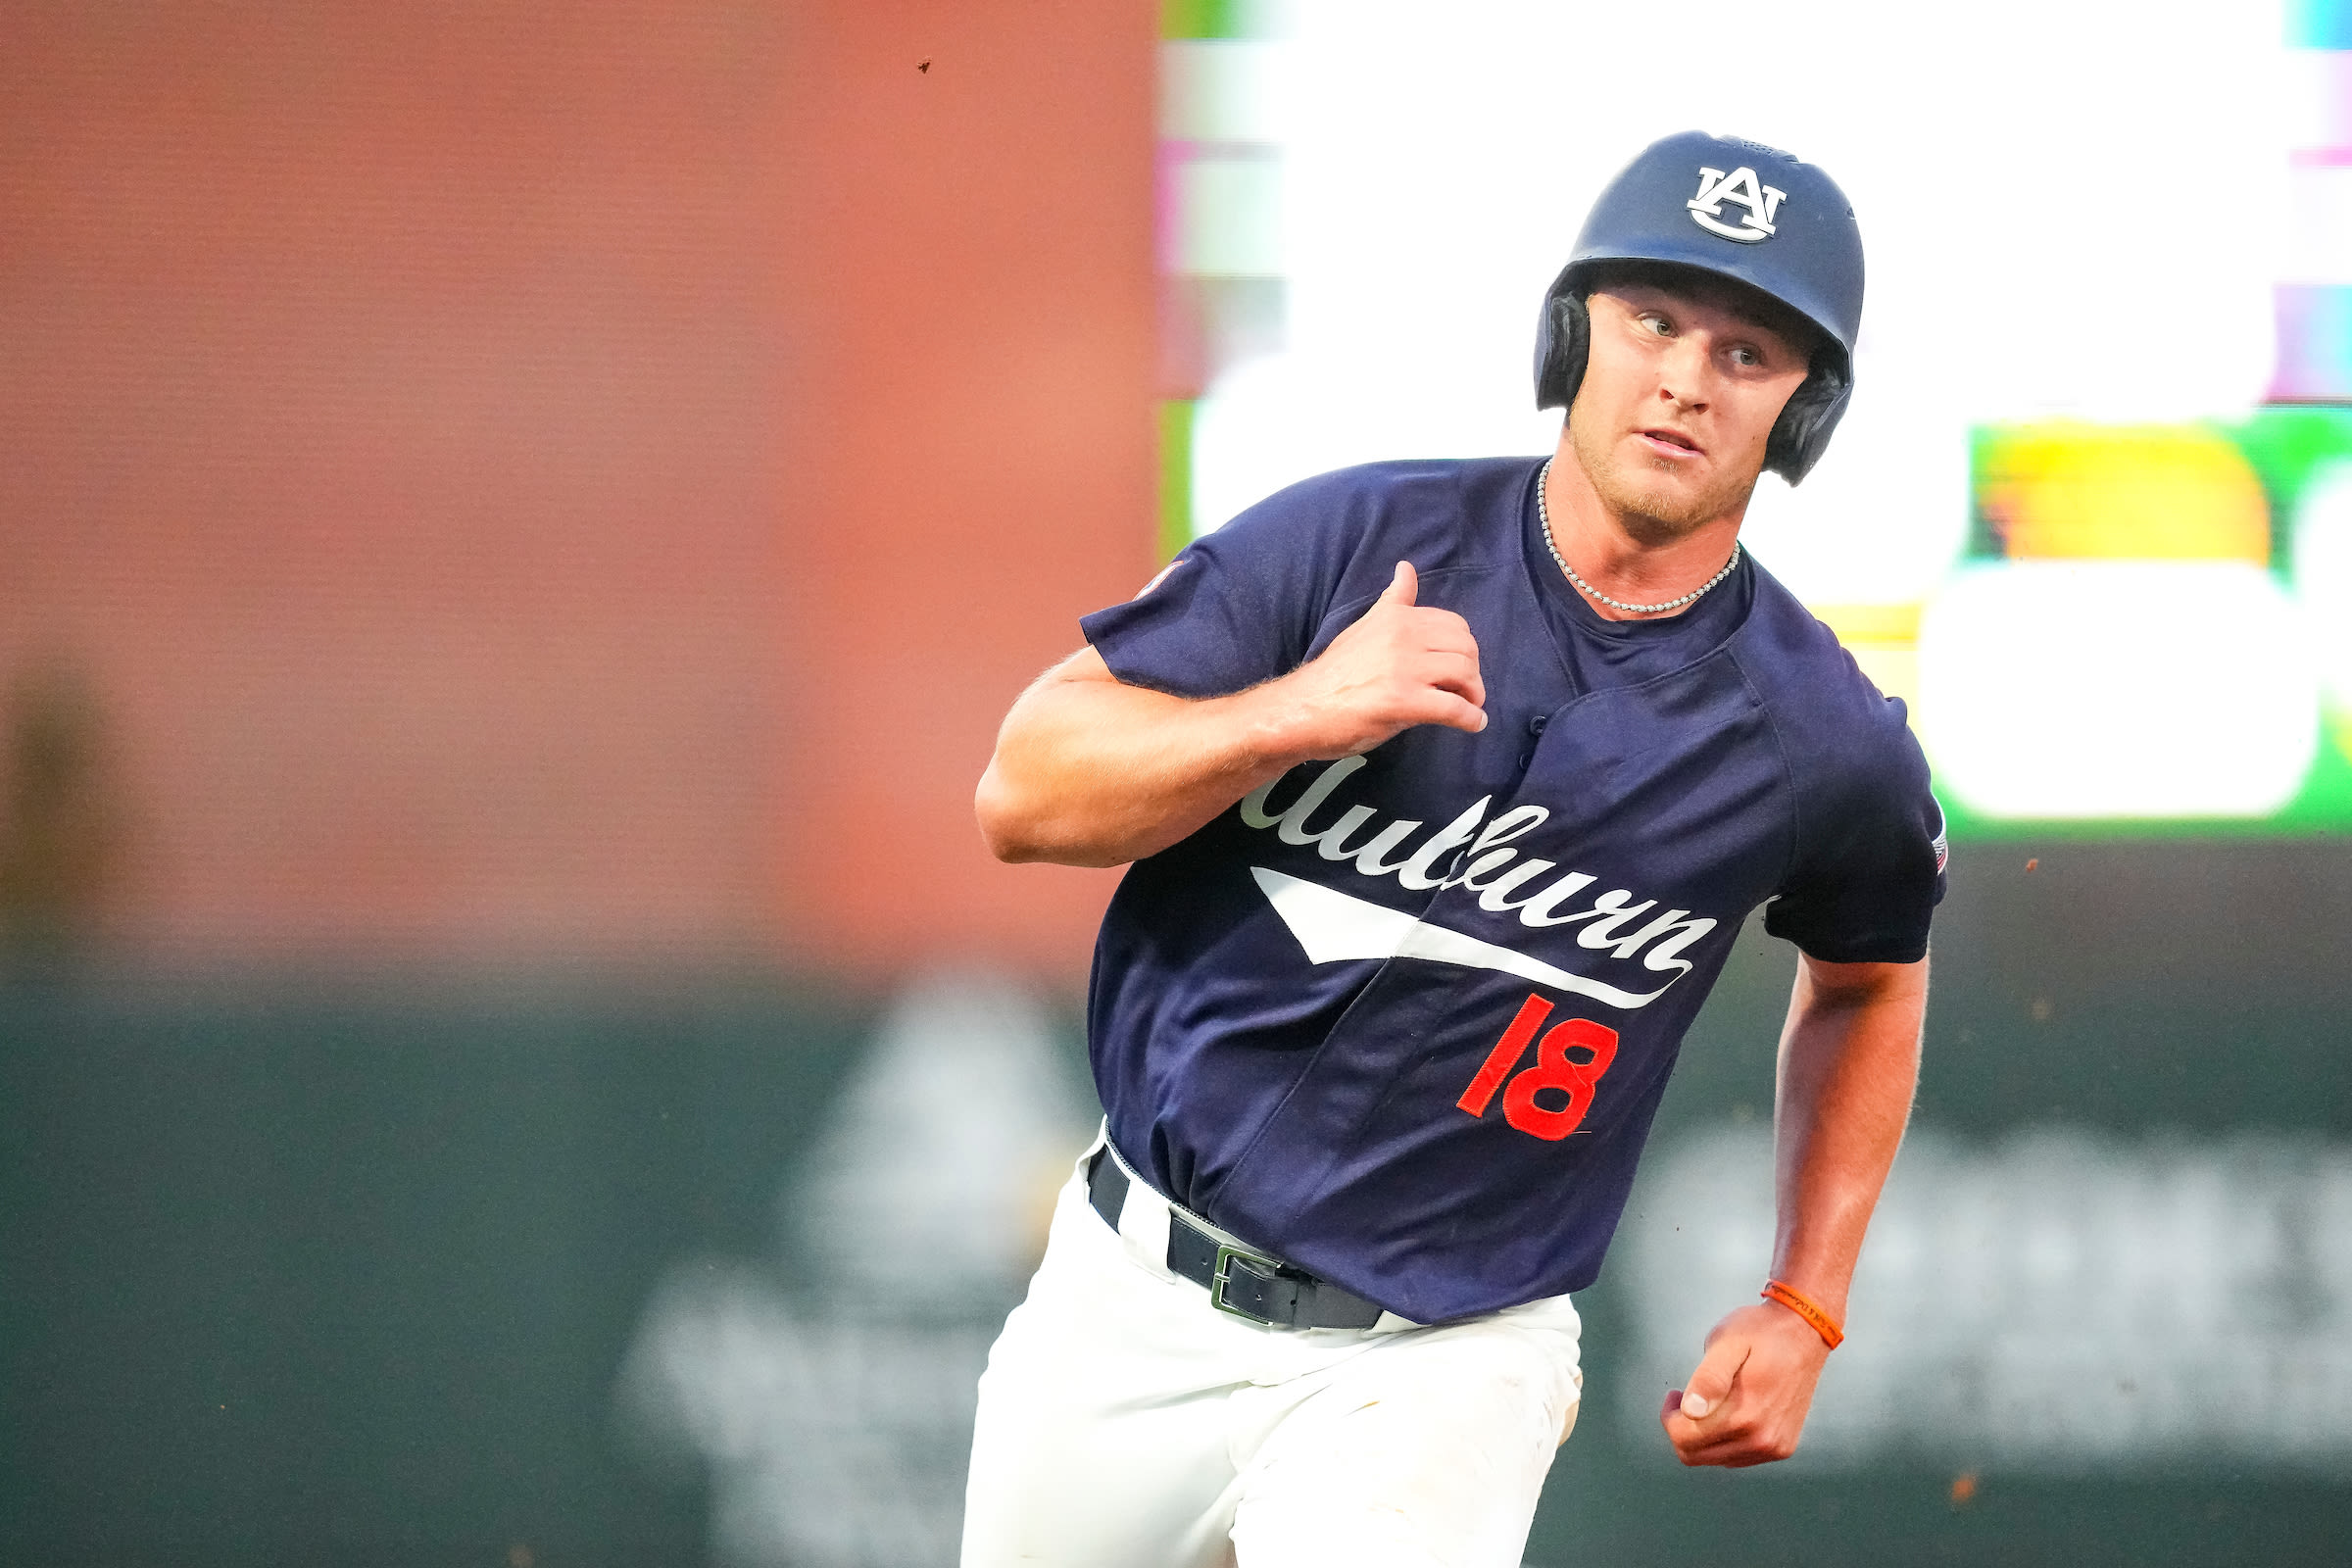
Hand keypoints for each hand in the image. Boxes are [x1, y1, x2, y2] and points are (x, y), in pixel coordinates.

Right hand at [1255, 562, 1485, 759]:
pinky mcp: (1404, 702)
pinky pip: (1454, 708)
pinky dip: (1471, 718)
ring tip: (1469, 706)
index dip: (1463, 647)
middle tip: (1466, 690)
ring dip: (1475, 694)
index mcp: (1396, 617)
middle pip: (1466, 647)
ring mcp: (1404, 669)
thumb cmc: (1334, 673)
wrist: (1302, 709)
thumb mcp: (1364, 627)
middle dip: (1473, 671)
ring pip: (1465, 673)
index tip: (1457, 667)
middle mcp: (1403, 636)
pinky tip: (1473, 724)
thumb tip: (1406, 568)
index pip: (1453, 624)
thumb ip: (1393, 603)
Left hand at [1658, 1300, 1830, 1466]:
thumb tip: (1690, 1411)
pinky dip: (1724, 1439)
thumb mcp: (1728, 1342)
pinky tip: (1729, 1411)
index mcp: (1745, 1416)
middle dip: (1682, 1428)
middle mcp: (1762, 1440)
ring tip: (1710, 1400)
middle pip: (1696, 1455)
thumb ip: (1709, 1378)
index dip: (1669, 1417)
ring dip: (1703, 1435)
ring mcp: (1774, 1448)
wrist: (1805, 1332)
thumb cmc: (1762, 1332)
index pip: (1684, 1439)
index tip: (1676, 1394)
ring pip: (1716, 1459)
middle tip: (1686, 1396)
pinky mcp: (1782, 1448)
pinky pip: (1738, 1457)